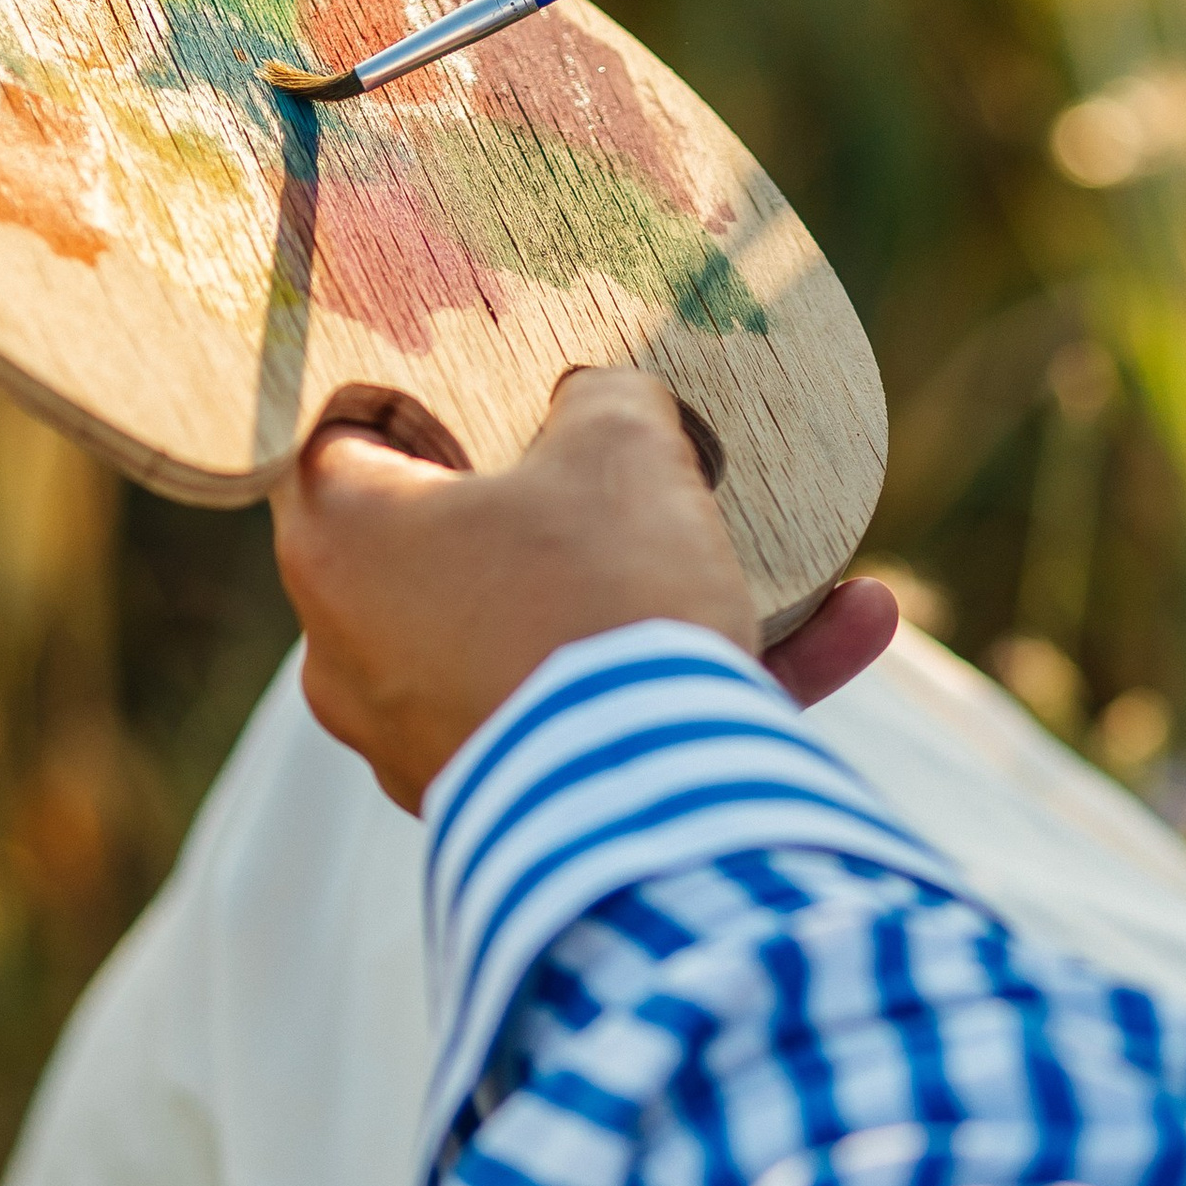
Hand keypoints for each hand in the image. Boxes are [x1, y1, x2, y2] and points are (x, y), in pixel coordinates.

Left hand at [271, 369, 897, 810]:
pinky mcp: (505, 804)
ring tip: (793, 563)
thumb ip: (604, 399)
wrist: (645, 814)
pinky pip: (599, 716)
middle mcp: (352, 649)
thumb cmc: (600, 601)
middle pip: (460, 538)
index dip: (423, 387)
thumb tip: (603, 404)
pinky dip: (693, 677)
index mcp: (340, 540)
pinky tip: (845, 629)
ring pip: (551, 633)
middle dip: (572, 501)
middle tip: (647, 463)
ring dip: (664, 592)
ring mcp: (422, 737)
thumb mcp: (621, 449)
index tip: (497, 372)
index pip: (345, 429)